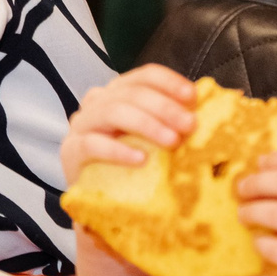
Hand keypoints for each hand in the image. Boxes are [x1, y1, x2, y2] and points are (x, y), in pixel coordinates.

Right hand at [59, 63, 195, 181]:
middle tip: (190, 125)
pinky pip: (93, 145)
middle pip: (130, 93)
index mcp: (118, 93)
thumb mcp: (153, 139)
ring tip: (172, 142)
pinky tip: (141, 160)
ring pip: (112, 112)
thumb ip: (171, 123)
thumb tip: (205, 113)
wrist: (100, 200)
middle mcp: (97, 102)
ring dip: (147, 124)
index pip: (143, 76)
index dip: (169, 82)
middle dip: (164, 107)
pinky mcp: (71, 150)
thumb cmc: (131, 165)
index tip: (192, 96)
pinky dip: (119, 151)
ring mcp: (82, 125)